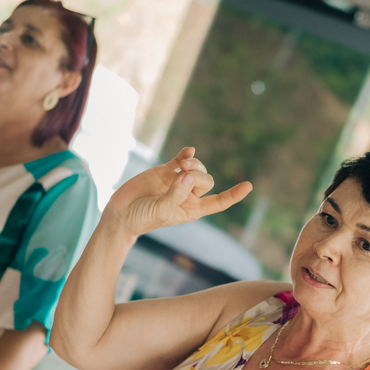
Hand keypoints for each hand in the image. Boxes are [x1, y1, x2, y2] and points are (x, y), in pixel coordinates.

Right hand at [105, 147, 251, 236]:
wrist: (121, 213)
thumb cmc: (143, 218)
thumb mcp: (162, 211)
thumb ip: (176, 194)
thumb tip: (190, 175)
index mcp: (193, 209)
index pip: (218, 202)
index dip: (233, 195)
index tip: (248, 186)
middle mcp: (188, 195)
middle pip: (207, 180)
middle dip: (199, 175)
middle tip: (184, 174)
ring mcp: (177, 181)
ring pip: (197, 168)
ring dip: (193, 163)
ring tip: (182, 165)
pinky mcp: (165, 170)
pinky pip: (181, 159)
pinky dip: (187, 154)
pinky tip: (189, 151)